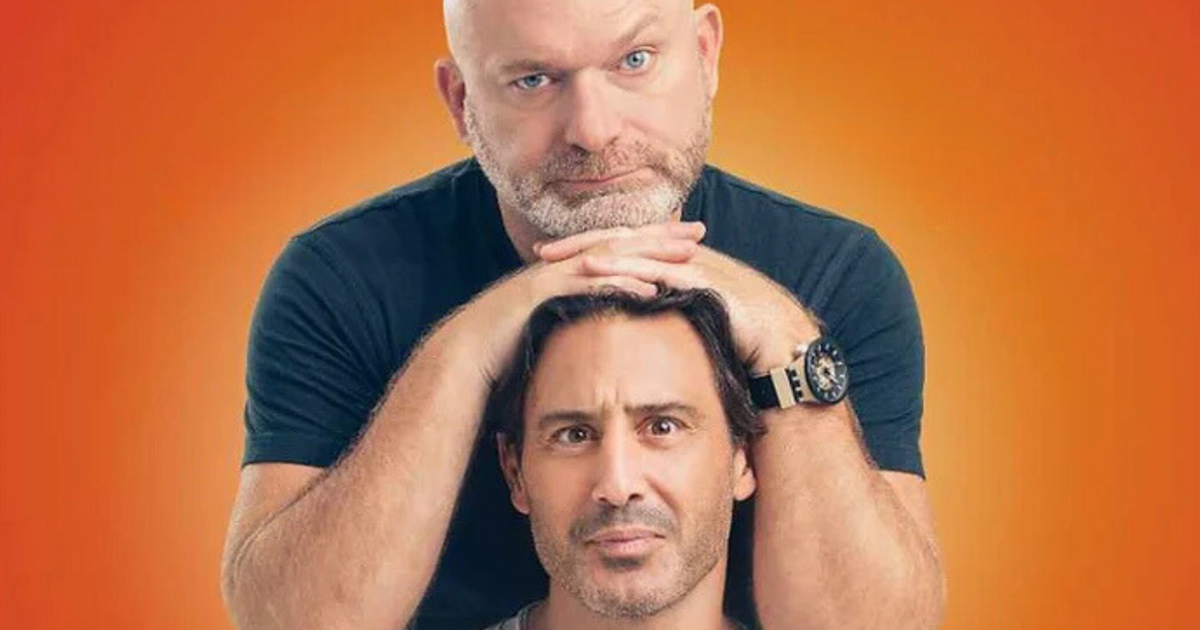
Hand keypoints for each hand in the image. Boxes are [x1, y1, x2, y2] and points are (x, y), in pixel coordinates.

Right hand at [453, 222, 707, 381]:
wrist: (464, 356)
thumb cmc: (505, 349)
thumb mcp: (549, 327)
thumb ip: (574, 319)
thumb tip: (599, 326)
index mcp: (564, 271)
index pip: (616, 249)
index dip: (652, 242)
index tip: (686, 241)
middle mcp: (559, 266)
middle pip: (619, 242)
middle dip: (660, 236)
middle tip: (699, 230)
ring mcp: (550, 277)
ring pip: (608, 257)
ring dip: (649, 255)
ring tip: (686, 255)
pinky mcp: (542, 295)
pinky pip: (587, 286)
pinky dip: (620, 284)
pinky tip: (649, 288)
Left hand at [538, 233, 818, 373]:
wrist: (782, 343)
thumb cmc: (739, 336)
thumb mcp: (693, 322)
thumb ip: (666, 315)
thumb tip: (637, 327)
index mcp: (677, 262)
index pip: (626, 248)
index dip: (589, 249)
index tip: (555, 258)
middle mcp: (682, 256)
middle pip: (622, 241)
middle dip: (581, 244)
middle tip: (542, 252)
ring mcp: (693, 265)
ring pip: (635, 250)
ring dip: (595, 251)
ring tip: (559, 258)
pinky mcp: (702, 280)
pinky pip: (656, 269)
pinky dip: (625, 267)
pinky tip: (597, 269)